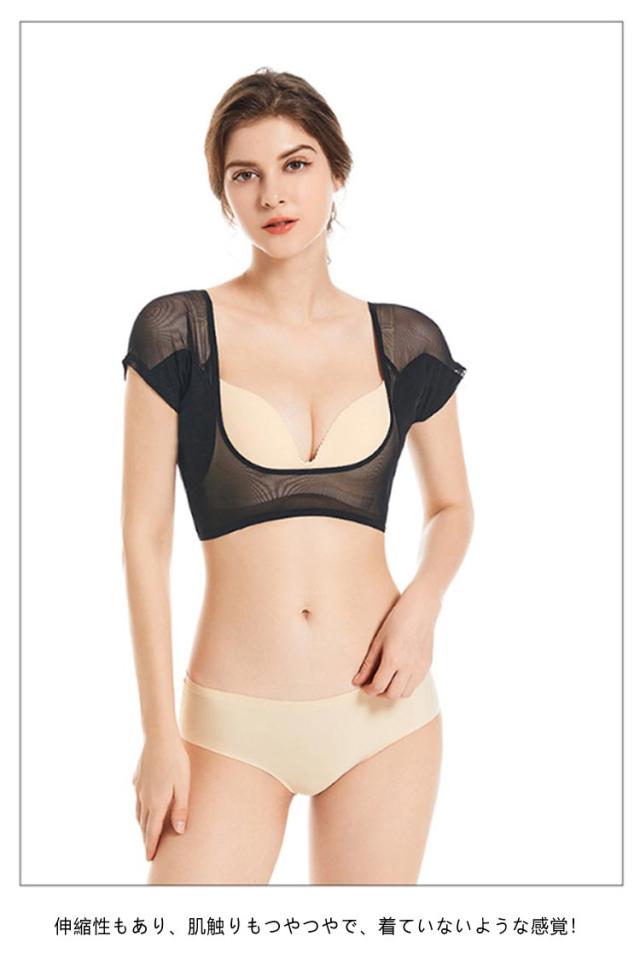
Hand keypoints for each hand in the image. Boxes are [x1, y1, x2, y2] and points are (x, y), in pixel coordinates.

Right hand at [131, 733, 190, 860]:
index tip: (149, 858)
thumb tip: (178, 831)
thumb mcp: (184, 785)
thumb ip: (181, 809)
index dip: (151, 846)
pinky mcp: (137, 778)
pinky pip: (137, 798)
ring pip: (138, 812)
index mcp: (156, 802)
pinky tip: (144, 805)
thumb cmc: (176, 760)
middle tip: (148, 850)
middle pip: (143, 824)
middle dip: (146, 838)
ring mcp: (138, 788)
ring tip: (146, 831)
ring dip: (142, 824)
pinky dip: (140, 808)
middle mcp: (144, 798)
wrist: (159, 737)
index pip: (152, 831)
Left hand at [352, 584, 440, 698]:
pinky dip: (405, 684)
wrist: (421, 608)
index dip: (368, 689)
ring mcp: (420, 667)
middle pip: (392, 695)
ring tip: (386, 680)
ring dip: (394, 691)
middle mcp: (408, 667)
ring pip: (405, 693)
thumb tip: (357, 681)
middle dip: (380, 693)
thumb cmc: (397, 619)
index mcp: (393, 659)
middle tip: (373, 684)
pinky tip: (399, 674)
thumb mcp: (378, 640)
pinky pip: (416, 684)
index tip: (363, 685)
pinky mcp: (427, 665)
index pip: (378, 686)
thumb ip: (368, 664)